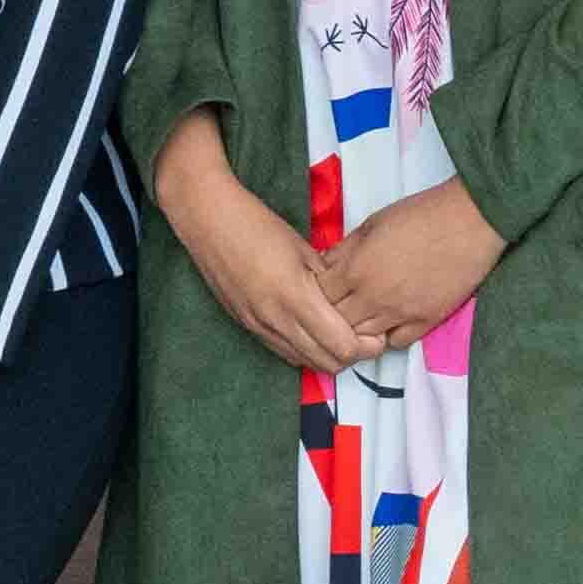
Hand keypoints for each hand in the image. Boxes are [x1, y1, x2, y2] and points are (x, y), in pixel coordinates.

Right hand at [158, 111, 370, 374]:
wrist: (207, 219)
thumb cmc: (258, 225)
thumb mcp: (304, 250)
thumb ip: (329, 283)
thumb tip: (352, 306)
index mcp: (296, 297)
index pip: (343, 347)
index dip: (366, 345)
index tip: (375, 330)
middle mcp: (275, 320)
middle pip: (327, 363)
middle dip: (352, 355)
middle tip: (362, 335)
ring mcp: (257, 325)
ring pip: (304, 362)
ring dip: (326, 354)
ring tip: (337, 332)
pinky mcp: (245, 324)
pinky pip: (283, 351)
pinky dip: (303, 349)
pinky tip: (309, 329)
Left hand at [318, 180, 502, 352]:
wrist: (470, 221)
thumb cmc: (420, 214)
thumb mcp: (371, 224)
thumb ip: (344, 250)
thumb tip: (324, 265)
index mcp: (356, 270)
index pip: (318, 297)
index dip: (315, 293)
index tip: (321, 287)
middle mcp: (373, 298)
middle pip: (336, 322)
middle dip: (331, 315)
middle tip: (338, 304)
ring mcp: (401, 313)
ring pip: (362, 338)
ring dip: (357, 329)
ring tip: (360, 315)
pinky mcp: (427, 321)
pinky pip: (396, 343)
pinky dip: (387, 336)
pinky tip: (388, 322)